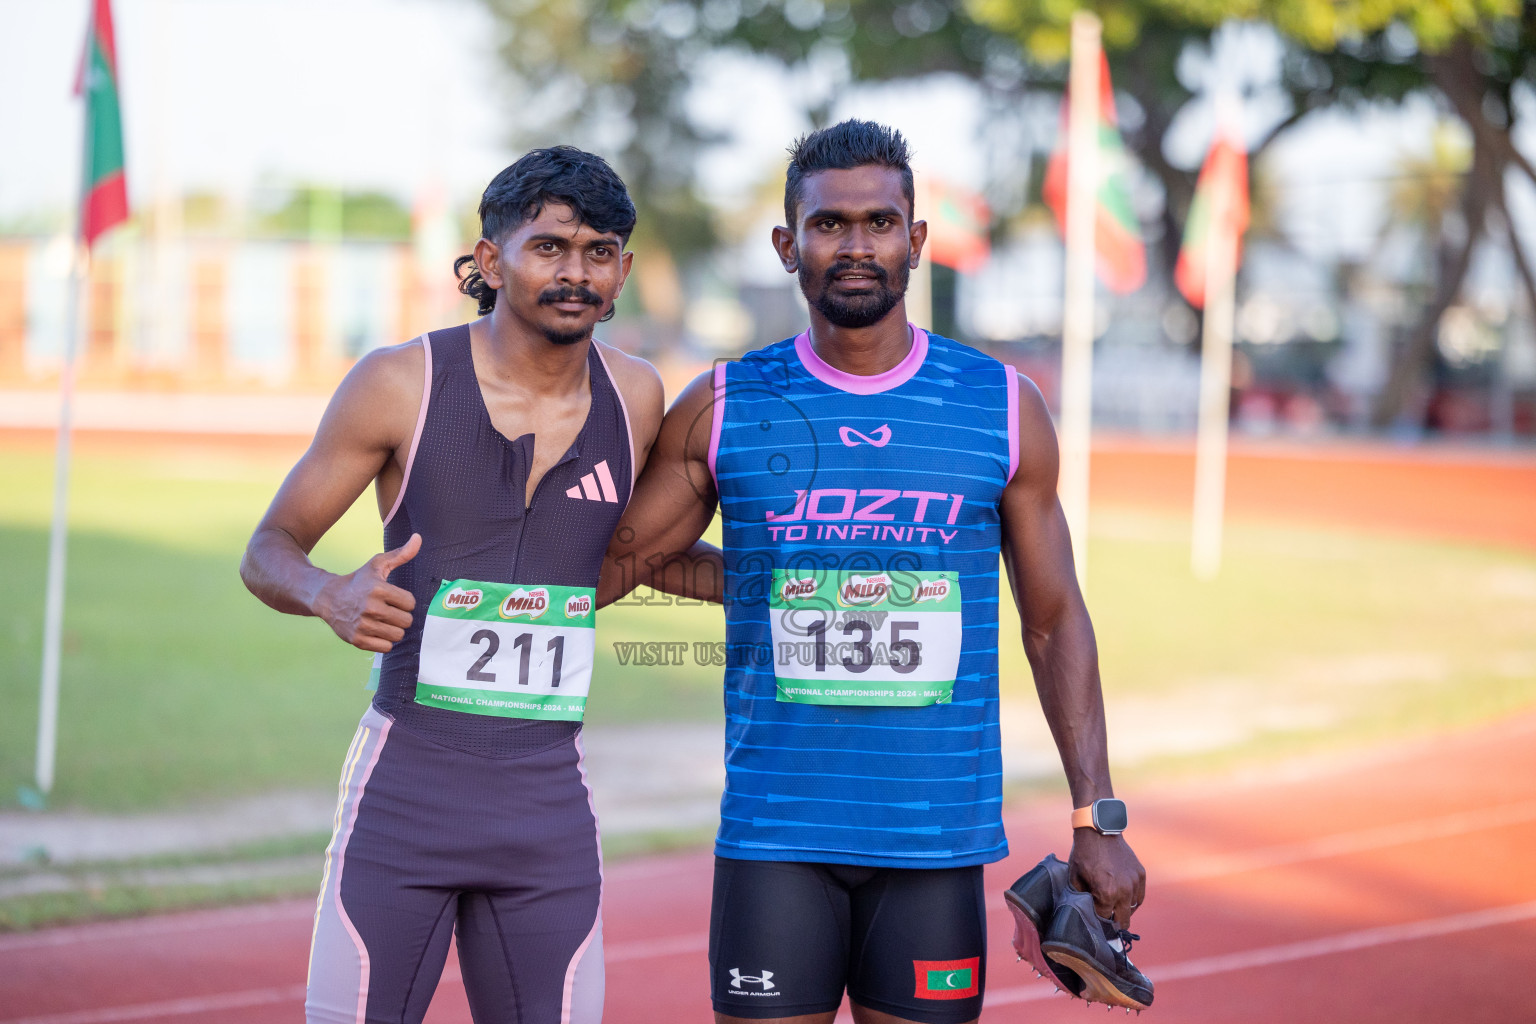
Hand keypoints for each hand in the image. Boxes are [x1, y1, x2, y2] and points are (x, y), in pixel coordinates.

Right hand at [314, 533, 420, 652]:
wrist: (328, 598)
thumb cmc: (358, 580)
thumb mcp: (377, 565)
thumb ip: (401, 554)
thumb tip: (418, 538)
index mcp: (378, 589)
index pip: (410, 603)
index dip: (404, 601)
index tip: (394, 598)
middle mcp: (370, 608)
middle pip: (406, 621)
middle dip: (401, 616)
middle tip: (388, 611)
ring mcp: (363, 625)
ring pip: (398, 635)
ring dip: (393, 629)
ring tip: (382, 621)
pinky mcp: (357, 640)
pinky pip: (386, 647)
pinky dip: (384, 641)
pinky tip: (375, 631)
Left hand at [1069, 829, 1145, 928]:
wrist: (1099, 830)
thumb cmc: (1084, 853)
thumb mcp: (1075, 878)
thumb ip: (1081, 897)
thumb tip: (1085, 912)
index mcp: (1106, 893)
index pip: (1105, 919)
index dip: (1098, 921)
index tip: (1095, 921)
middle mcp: (1124, 890)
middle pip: (1123, 920)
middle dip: (1114, 924)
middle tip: (1108, 925)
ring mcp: (1134, 882)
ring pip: (1132, 909)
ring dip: (1124, 912)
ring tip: (1116, 911)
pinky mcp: (1140, 874)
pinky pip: (1139, 896)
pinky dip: (1132, 900)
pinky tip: (1124, 900)